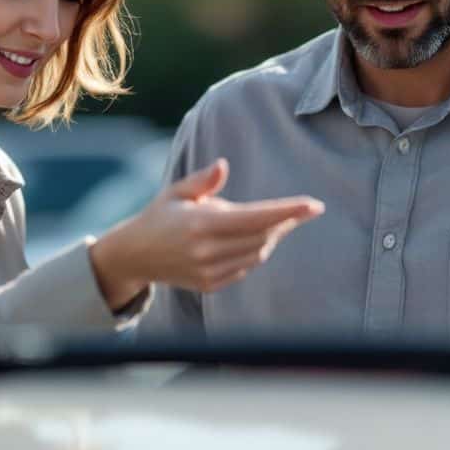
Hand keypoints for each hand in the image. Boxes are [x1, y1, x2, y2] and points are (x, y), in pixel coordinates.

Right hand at [89, 158, 323, 308]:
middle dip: (286, 222)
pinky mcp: (210, 285)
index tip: (314, 205)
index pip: (255, 218)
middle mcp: (205, 251)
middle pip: (262, 236)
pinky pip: (246, 267)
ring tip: (278, 221)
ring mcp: (208, 271)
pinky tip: (255, 238)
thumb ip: (202, 180)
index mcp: (199, 223)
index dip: (287, 211)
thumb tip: (223, 165)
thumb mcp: (176, 192)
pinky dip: (257, 251)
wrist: (135, 256)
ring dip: (273, 236)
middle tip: (303, 209)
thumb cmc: (159, 216)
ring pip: (257, 253)